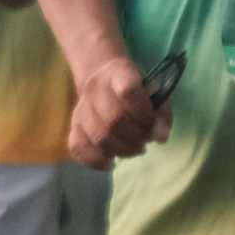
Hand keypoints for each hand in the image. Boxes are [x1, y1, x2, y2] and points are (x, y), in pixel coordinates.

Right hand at [68, 54, 170, 172]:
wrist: (105, 80)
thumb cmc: (136, 91)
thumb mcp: (155, 95)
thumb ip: (161, 115)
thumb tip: (160, 138)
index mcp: (119, 72)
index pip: (128, 90)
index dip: (143, 112)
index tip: (151, 121)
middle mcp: (95, 88)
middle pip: (113, 120)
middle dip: (136, 137)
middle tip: (145, 141)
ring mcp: (81, 108)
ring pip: (99, 137)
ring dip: (122, 150)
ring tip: (134, 149)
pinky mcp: (73, 126)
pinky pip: (78, 148)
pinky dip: (96, 160)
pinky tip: (111, 161)